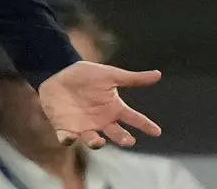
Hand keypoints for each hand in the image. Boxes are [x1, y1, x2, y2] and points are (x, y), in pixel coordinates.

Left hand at [37, 61, 162, 148]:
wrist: (57, 74)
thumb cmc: (84, 76)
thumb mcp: (109, 74)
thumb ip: (132, 78)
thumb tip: (158, 74)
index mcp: (113, 108)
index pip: (134, 118)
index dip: (145, 125)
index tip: (157, 131)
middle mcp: (102, 121)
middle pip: (116, 134)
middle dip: (123, 138)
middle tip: (128, 140)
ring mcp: (85, 127)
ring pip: (93, 140)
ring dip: (96, 142)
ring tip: (100, 141)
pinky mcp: (66, 129)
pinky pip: (67, 138)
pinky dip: (68, 139)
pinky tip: (70, 136)